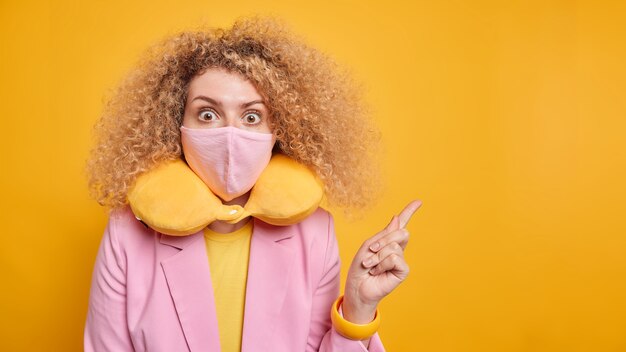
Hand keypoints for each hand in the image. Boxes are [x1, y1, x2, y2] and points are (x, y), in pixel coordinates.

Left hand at [342, 199, 421, 323]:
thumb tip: (397, 218)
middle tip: (371, 251)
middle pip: (401, 232)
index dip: (409, 211)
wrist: (357, 287)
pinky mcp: (403, 270)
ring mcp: (401, 259)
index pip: (401, 223)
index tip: (419, 201)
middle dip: (383, 240)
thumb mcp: (368, 246)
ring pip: (394, 246)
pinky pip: (395, 258)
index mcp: (388, 240)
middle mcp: (397, 248)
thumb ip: (384, 234)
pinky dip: (382, 264)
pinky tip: (377, 272)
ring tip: (370, 266)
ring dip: (377, 256)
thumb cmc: (361, 267)